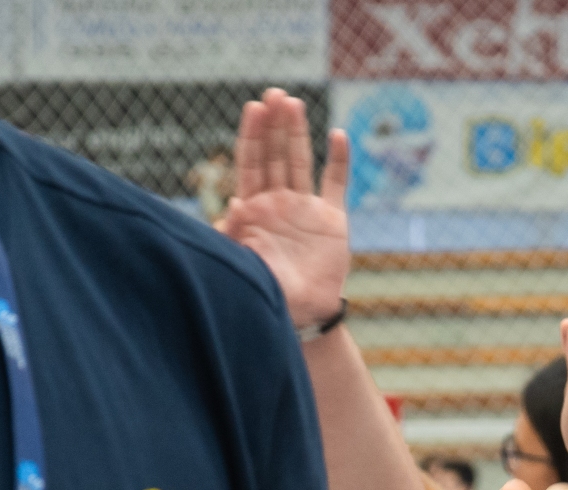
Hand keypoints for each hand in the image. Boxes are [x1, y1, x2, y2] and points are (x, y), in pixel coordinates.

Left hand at [221, 88, 350, 327]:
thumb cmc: (268, 295)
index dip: (251, 135)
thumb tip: (228, 206)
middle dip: (273, 124)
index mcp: (254, 211)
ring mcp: (305, 210)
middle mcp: (278, 204)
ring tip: (293, 103)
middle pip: (274, 155)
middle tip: (274, 94)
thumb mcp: (245, 267)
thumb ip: (234, 238)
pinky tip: (338, 135)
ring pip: (300, 162)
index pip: (250, 164)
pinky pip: (336, 185)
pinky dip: (338, 160)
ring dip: (297, 133)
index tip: (253, 107)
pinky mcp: (333, 221)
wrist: (304, 316)